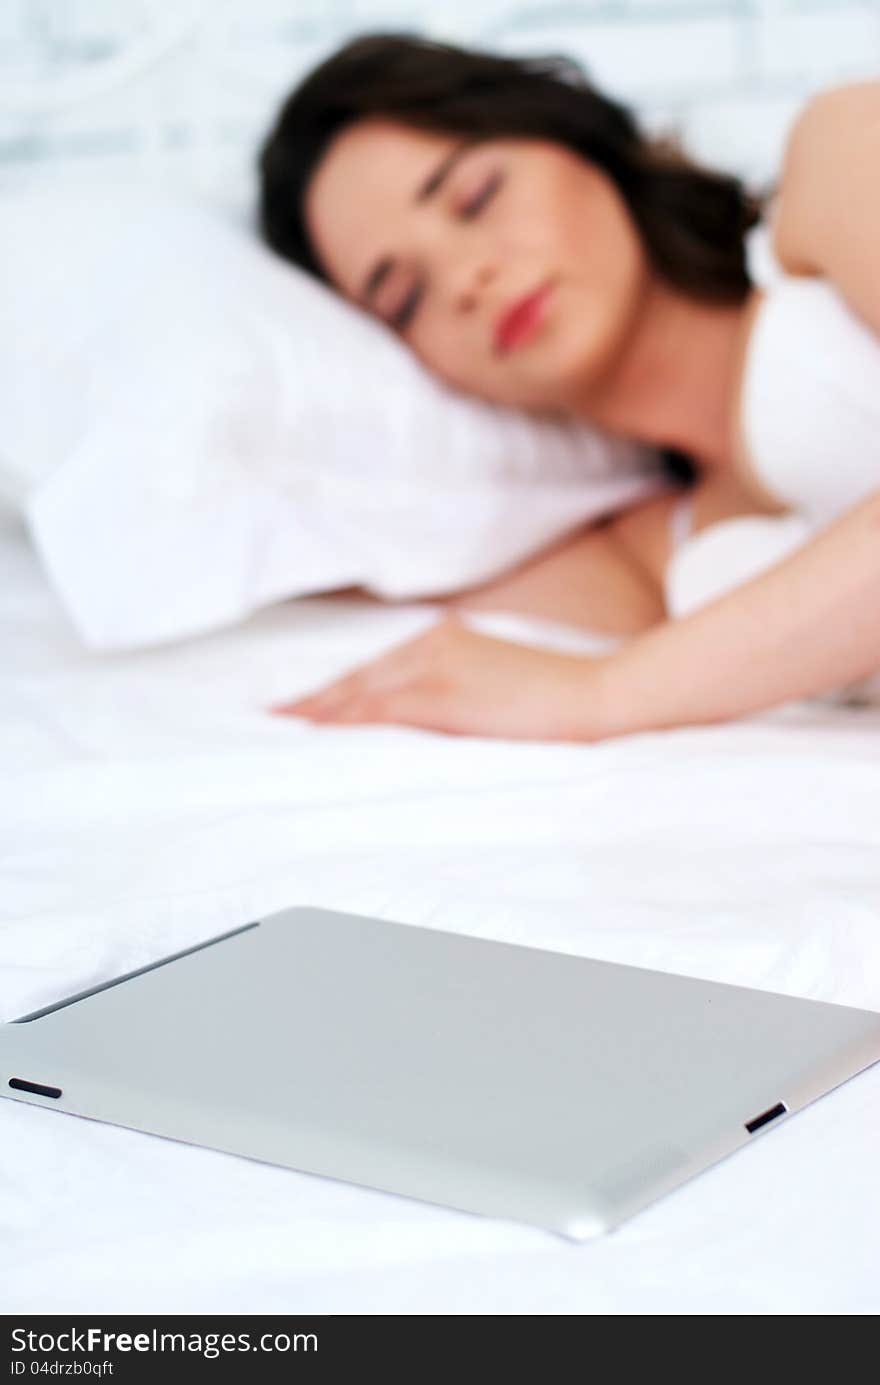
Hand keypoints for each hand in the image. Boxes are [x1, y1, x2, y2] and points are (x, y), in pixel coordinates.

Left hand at [269, 614, 601, 740]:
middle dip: (317, 698)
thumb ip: (459, 690)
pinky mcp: (443, 694)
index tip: (305, 703)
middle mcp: (434, 643)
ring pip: (361, 690)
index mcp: (448, 638)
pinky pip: (379, 708)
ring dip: (320, 710)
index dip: (338, 688)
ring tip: (283, 725)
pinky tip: (317, 730)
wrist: (596, 697)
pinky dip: (343, 719)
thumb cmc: (558, 699)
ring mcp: (437, 665)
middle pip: (361, 676)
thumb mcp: (499, 685)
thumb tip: (434, 715)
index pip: (379, 668)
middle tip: (274, 714)